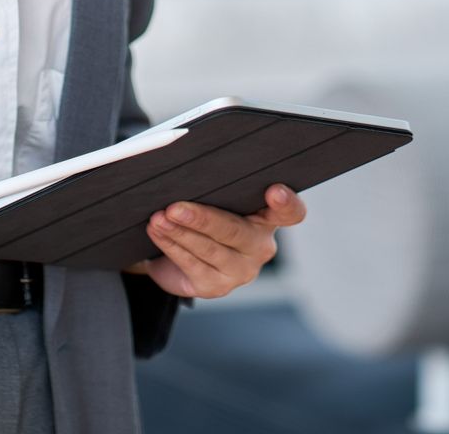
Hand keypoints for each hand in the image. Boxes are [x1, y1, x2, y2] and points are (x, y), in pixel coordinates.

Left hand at [123, 183, 306, 298]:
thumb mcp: (214, 197)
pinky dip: (170, 245)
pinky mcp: (216, 286)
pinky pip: (192, 264)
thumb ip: (214, 184)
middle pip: (235, 231)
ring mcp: (240, 270)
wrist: (182, 253)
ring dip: (179, 232)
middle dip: (202, 218)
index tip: (274, 190)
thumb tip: (184, 163)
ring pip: (209, 249)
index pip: (290, 212)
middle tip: (174, 207)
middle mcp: (260, 246)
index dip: (286, 202)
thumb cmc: (205, 212)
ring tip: (157, 218)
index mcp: (267, 218)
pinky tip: (157, 232)